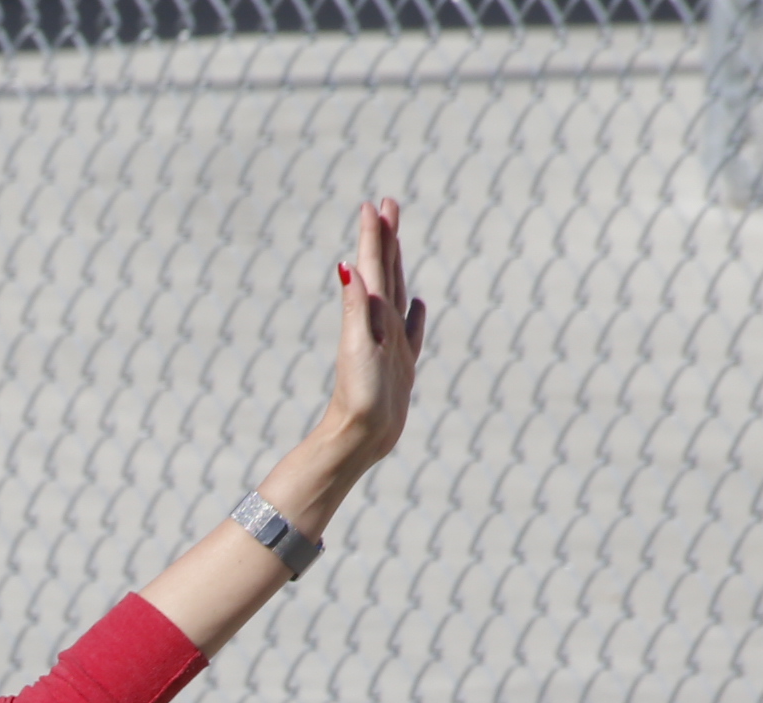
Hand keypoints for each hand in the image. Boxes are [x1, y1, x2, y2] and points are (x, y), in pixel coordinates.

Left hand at [316, 197, 426, 478]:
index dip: (373, 235)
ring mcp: (390, 344)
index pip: (371, 266)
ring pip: (395, 295)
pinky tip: (416, 304)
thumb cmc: (359, 395)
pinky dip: (413, 315)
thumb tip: (347, 264)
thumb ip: (355, 306)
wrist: (361, 438)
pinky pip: (410, 332)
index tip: (372, 204)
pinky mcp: (400, 366)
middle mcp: (378, 325)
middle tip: (387, 205)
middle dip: (385, 238)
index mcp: (369, 316)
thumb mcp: (358, 346)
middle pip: (383, 272)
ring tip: (395, 241)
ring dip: (395, 266)